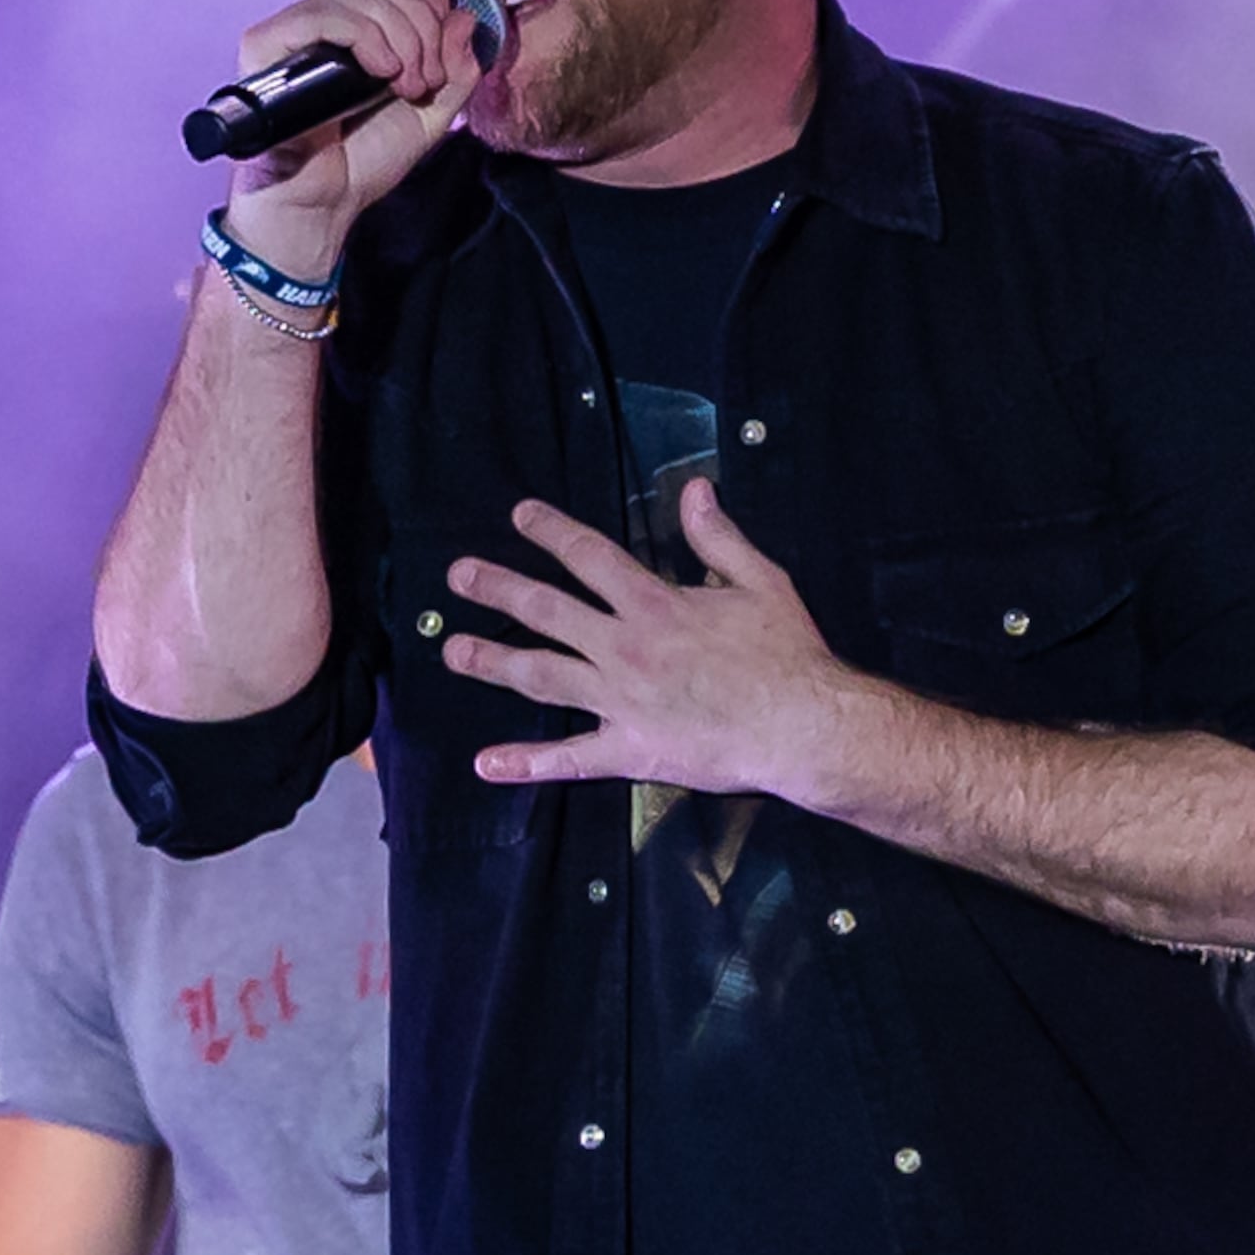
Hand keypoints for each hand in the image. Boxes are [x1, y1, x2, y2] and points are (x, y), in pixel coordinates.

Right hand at [211, 0, 498, 276]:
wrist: (323, 204)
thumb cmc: (365, 162)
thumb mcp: (432, 115)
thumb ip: (457, 71)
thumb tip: (466, 16)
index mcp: (363, 26)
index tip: (442, 52)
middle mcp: (328, 18)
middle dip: (424, 27)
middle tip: (424, 82)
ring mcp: (297, 28)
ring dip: (404, 40)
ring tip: (405, 89)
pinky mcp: (267, 43)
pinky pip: (327, 14)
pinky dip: (368, 37)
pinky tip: (381, 73)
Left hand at [441, 475, 860, 797]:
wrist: (803, 726)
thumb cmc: (789, 655)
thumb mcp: (761, 581)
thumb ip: (719, 537)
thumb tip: (695, 489)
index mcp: (654, 604)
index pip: (589, 555)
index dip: (551, 531)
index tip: (520, 514)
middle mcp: (625, 647)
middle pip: (547, 611)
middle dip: (498, 588)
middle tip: (457, 575)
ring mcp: (621, 701)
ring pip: (542, 676)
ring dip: (493, 662)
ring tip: (452, 650)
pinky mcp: (630, 751)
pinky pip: (570, 760)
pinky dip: (527, 765)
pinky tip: (486, 765)